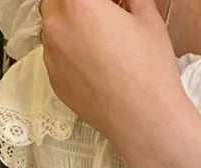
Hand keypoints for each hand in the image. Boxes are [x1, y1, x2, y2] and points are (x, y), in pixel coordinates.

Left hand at [40, 0, 200, 167]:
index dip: (100, 2)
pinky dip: (70, 53)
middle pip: (57, 1)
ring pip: (52, 27)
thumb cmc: (150, 71)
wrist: (145, 122)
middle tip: (104, 17)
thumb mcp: (148, 18)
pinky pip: (56, 57)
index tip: (112, 7)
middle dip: (77, 5)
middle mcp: (56, 25)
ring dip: (70, 26)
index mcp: (78, 2)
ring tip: (99, 42)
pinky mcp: (55, 81)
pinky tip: (96, 66)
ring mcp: (51, 56)